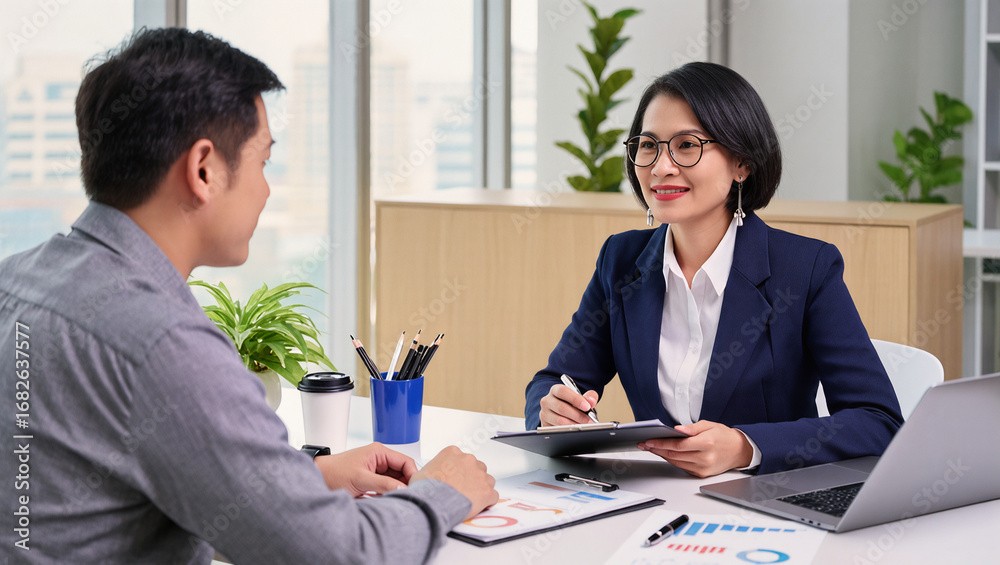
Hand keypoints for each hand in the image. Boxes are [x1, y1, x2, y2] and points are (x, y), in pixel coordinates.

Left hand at [313, 443, 417, 496]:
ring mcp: (375, 471)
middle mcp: (379, 460)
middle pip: (402, 472)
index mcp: (379, 452)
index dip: (413, 475)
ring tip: (396, 501)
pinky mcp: (370, 481)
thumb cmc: (334, 473)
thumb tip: (403, 489)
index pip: (406, 462)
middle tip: (406, 498)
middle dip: (405, 485)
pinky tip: (386, 502)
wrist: (317, 479)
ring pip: (394, 481)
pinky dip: (388, 495)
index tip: (415, 489)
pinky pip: (386, 488)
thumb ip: (384, 484)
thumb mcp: (361, 479)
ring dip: (396, 491)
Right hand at [412, 446, 498, 519]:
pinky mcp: (487, 491)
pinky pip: (493, 495)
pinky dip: (488, 501)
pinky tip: (480, 506)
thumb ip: (430, 471)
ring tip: (471, 499)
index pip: (461, 458)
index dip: (459, 470)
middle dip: (472, 478)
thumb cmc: (426, 489)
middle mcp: (468, 460)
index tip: (456, 478)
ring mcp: (479, 475)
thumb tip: (427, 478)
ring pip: (487, 480)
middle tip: (463, 490)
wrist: (433, 502)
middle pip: (476, 467)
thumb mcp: (420, 474)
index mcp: (453, 453)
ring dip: (481, 488)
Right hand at [538, 383, 598, 426]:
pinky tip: (576, 431)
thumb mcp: (581, 398)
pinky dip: (569, 431)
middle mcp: (547, 401)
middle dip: (578, 415)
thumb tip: (591, 402)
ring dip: (574, 425)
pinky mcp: (545, 426)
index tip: (587, 407)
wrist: (562, 415)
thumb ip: (589, 397)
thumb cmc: (572, 405)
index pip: (563, 391)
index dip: (575, 399)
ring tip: (585, 426)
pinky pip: (557, 430)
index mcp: (555, 390)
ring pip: (560, 421)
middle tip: (589, 420)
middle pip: (562, 408)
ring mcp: (544, 414)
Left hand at [638, 420, 752, 477]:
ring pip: (676, 462)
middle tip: (645, 444)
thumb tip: (676, 430)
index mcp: (707, 443)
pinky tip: (665, 453)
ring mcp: (703, 468)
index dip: (661, 443)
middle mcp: (705, 458)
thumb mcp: (709, 425)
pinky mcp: (701, 474)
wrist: (739, 451)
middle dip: (657, 449)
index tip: (649, 441)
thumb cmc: (724, 436)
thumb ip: (692, 428)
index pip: (678, 445)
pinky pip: (682, 467)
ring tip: (651, 448)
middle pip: (674, 455)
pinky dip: (672, 460)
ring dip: (662, 455)